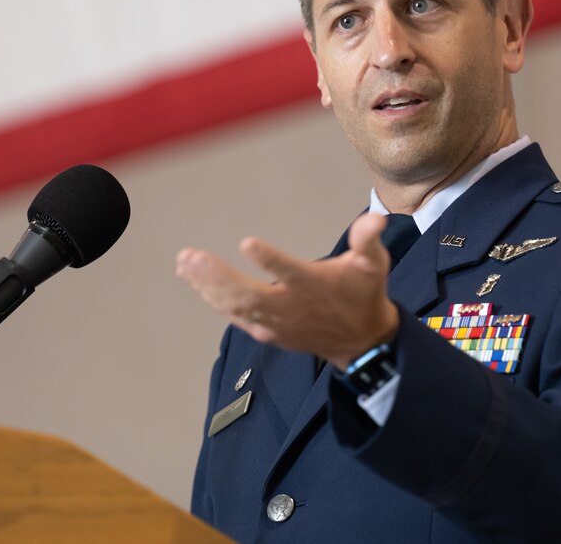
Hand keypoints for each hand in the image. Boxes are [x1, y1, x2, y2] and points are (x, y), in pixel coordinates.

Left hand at [175, 213, 398, 368]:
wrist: (361, 342)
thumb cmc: (363, 294)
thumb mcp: (374, 265)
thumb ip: (368, 241)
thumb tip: (375, 219)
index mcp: (313, 285)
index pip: (290, 272)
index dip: (270, 261)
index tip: (247, 243)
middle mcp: (290, 307)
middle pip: (248, 295)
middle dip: (217, 277)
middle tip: (191, 256)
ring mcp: (275, 322)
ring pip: (235, 307)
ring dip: (207, 285)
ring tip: (185, 263)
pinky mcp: (266, 331)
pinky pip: (234, 315)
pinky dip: (212, 298)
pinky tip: (193, 281)